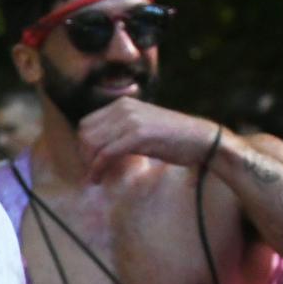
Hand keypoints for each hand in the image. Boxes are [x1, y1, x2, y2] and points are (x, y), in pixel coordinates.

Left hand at [77, 100, 219, 179]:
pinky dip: (97, 169)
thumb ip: (119, 129)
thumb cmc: (171, 138)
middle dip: (84, 156)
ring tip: (96, 177)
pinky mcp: (137, 135)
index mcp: (122, 104)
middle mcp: (123, 108)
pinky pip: (105, 154)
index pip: (85, 124)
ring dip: (89, 164)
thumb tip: (95, 146)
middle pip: (84, 134)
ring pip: (92, 144)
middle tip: (92, 171)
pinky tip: (98, 179)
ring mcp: (130, 120)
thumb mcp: (140, 126)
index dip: (82, 145)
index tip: (89, 162)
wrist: (200, 139)